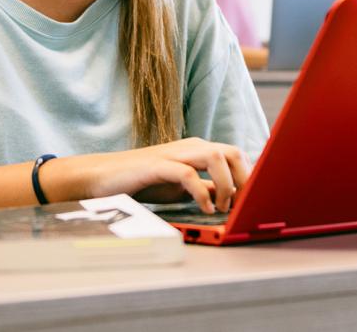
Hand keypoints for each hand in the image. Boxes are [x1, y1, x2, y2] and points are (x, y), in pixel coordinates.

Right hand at [63, 138, 251, 213]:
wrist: (103, 176)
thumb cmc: (144, 181)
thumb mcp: (182, 187)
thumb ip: (205, 188)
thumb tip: (232, 199)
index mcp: (198, 150)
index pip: (236, 155)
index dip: (249, 177)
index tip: (253, 200)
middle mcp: (190, 147)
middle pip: (232, 152)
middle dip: (244, 179)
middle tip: (241, 205)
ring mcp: (174, 153)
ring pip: (215, 156)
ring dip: (226, 184)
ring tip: (221, 208)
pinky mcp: (158, 165)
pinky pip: (188, 174)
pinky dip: (202, 192)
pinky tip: (204, 208)